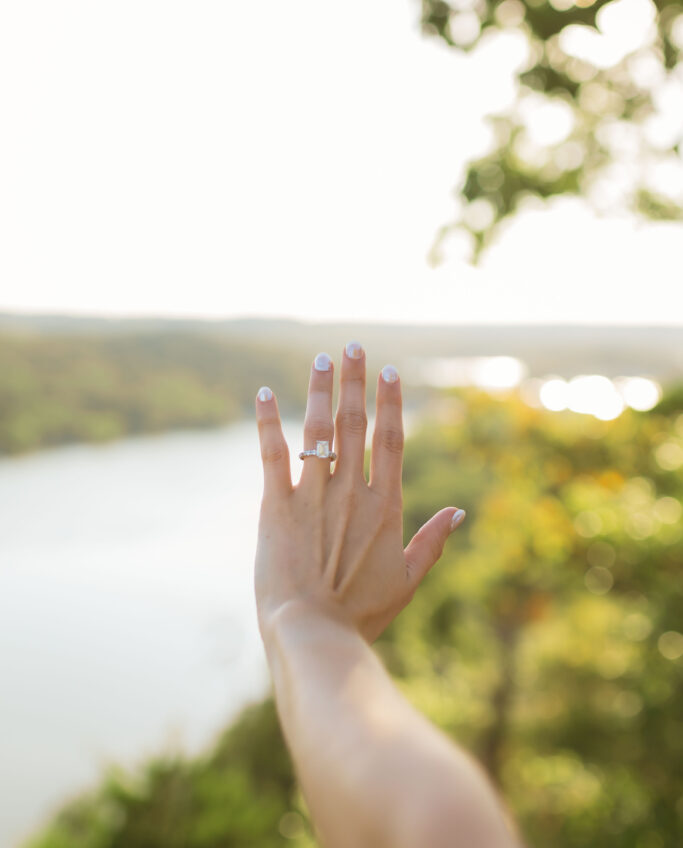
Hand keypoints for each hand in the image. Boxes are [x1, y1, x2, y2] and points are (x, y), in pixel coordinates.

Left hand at [254, 344, 465, 643]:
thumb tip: (459, 512)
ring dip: (320, 390)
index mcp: (384, 507)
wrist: (314, 633)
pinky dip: (268, 422)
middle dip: (355, 382)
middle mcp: (351, 492)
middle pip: (356, 424)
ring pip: (319, 430)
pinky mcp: (277, 506)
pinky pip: (273, 454)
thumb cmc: (361, 614)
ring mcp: (313, 495)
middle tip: (354, 346)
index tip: (389, 371)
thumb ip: (432, 542)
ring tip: (321, 358)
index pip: (392, 440)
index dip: (391, 402)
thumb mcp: (407, 582)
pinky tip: (264, 393)